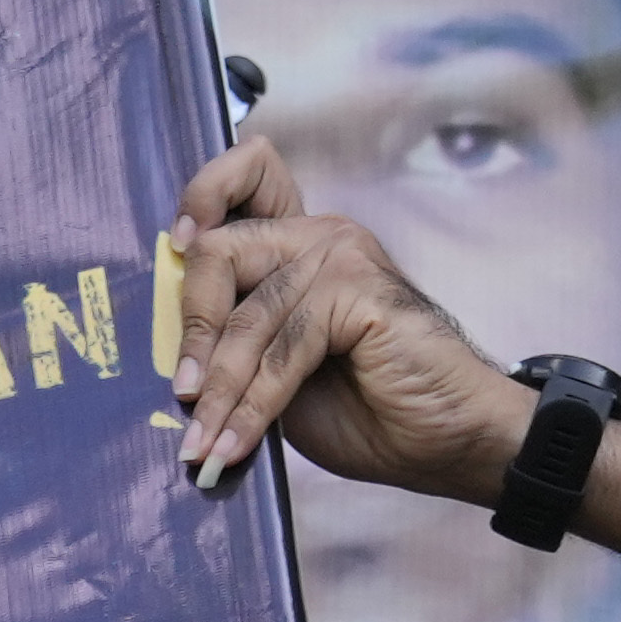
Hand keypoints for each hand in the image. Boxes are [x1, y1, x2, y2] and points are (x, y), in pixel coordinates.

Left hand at [160, 134, 541, 508]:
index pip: (248, 175)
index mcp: (298, 246)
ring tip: (203, 446)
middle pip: (220, 251)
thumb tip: (172, 366)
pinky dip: (254, 406)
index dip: (204, 194)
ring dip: (221, 392)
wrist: (447, 441)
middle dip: (192, 330)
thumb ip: (237, 348)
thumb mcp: (281, 378)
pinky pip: (283, 347)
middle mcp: (320, 237)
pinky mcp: (359, 288)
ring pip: (248, 318)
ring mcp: (343, 255)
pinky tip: (237, 445)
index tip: (177, 243)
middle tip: (183, 396)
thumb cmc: (369, 412)